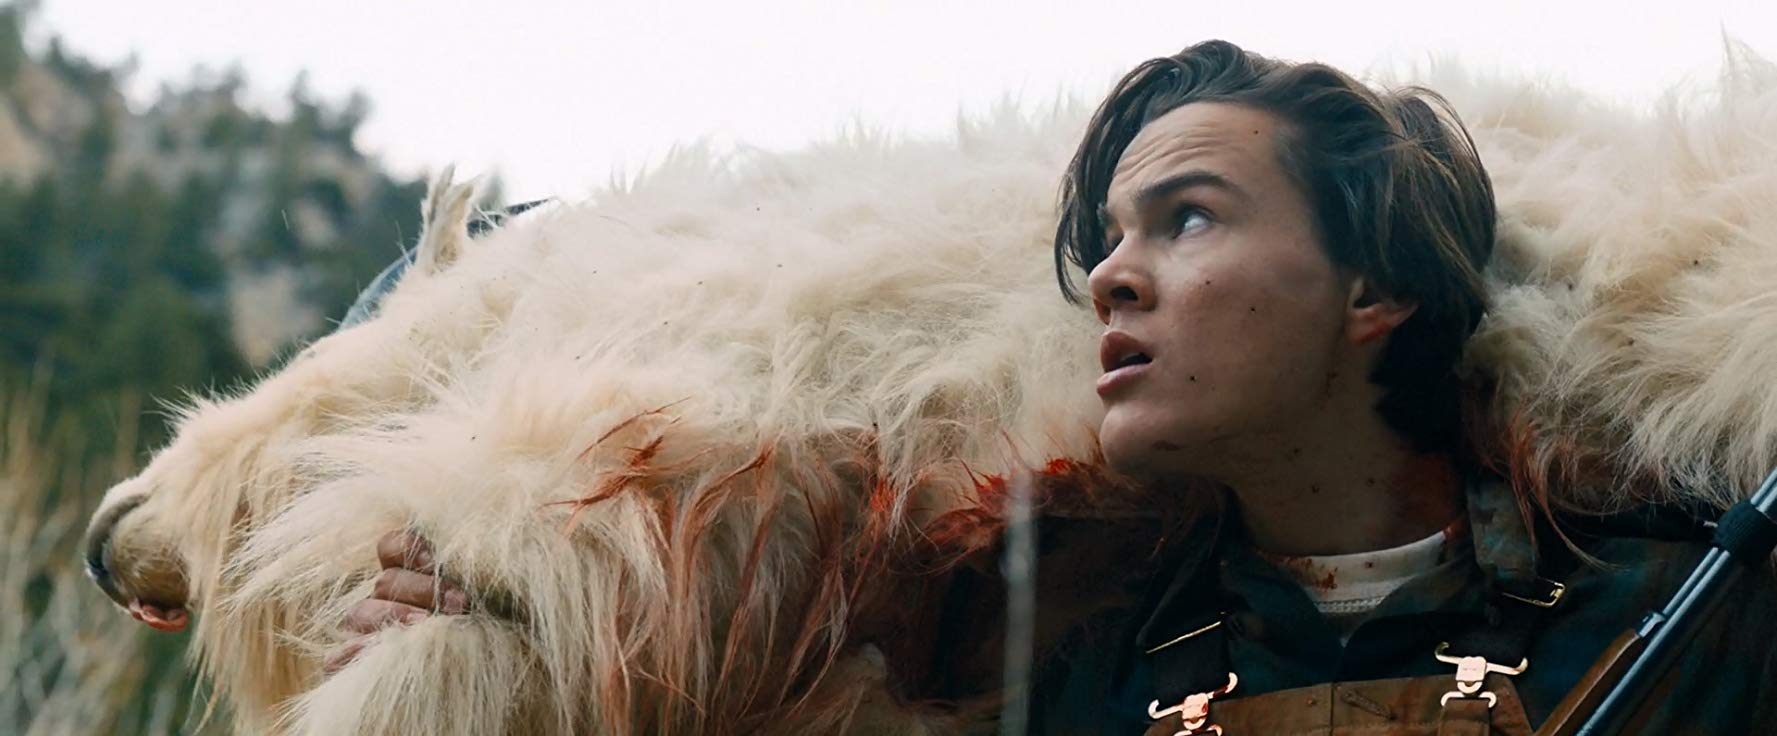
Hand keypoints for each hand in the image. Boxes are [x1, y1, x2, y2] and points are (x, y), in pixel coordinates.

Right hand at [323, 529, 467, 672]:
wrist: (462, 703)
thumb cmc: (480, 644)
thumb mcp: (480, 609)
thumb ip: (466, 582)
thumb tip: (473, 562)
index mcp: (411, 580)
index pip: (394, 547)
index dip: (411, 548)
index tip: (437, 561)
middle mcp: (383, 601)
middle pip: (387, 580)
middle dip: (424, 588)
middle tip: (460, 604)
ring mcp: (361, 633)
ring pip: (361, 610)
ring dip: (396, 615)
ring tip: (426, 626)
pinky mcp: (346, 666)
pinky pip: (338, 656)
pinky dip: (355, 651)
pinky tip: (377, 651)